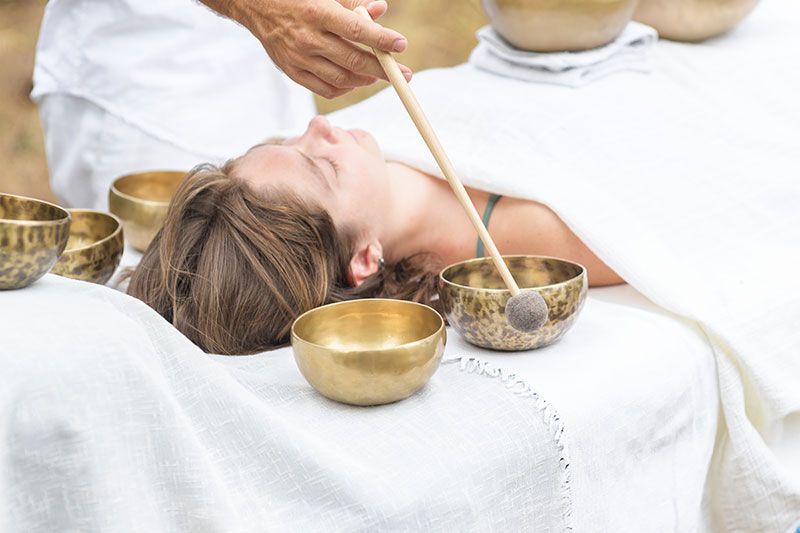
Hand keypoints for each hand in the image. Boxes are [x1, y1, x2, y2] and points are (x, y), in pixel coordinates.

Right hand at [206, 0, 412, 98]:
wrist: (256, 7)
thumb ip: (354, 5)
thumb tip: (381, 11)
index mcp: (317, 12)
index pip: (356, 30)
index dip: (380, 39)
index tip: (400, 45)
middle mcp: (308, 38)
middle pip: (352, 60)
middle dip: (382, 69)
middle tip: (403, 74)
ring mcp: (298, 58)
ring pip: (341, 78)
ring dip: (365, 80)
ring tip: (378, 75)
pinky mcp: (292, 71)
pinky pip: (324, 89)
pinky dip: (344, 89)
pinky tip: (354, 82)